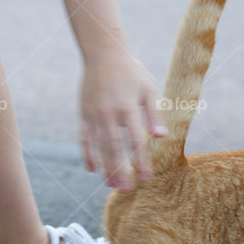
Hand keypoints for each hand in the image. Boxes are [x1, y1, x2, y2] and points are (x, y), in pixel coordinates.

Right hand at [79, 50, 165, 190]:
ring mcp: (93, 114)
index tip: (146, 178)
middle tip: (126, 190)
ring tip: (110, 185)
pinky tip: (91, 168)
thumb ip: (154, 114)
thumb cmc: (131, 71)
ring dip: (104, 167)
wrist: (103, 53)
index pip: (136, 140)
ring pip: (98, 146)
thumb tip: (160, 137)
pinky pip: (84, 138)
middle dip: (120, 170)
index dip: (141, 161)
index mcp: (128, 107)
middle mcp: (109, 113)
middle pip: (114, 148)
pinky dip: (87, 153)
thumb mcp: (148, 89)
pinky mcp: (83, 113)